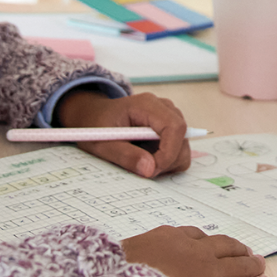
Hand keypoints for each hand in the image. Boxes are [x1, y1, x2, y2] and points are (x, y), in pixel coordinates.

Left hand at [55, 90, 191, 176]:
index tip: (153, 170)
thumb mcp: (102, 143)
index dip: (169, 152)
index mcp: (147, 105)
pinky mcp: (168, 128)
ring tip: (142, 163)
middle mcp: (163, 107)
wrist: (93, 116)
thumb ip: (126, 155)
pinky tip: (147, 158)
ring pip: (183, 145)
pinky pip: (178, 148)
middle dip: (168, 160)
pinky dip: (166, 160)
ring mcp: (168, 117)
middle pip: (183, 136)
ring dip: (167, 161)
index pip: (174, 126)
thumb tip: (150, 169)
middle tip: (144, 171)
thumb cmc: (95, 125)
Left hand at [122, 225, 268, 276]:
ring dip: (236, 248)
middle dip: (253, 266)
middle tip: (260, 264)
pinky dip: (207, 238)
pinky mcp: (171, 235)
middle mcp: (211, 271)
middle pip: (240, 267)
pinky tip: (208, 240)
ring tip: (244, 250)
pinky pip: (197, 234)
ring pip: (223, 245)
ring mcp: (192, 249)